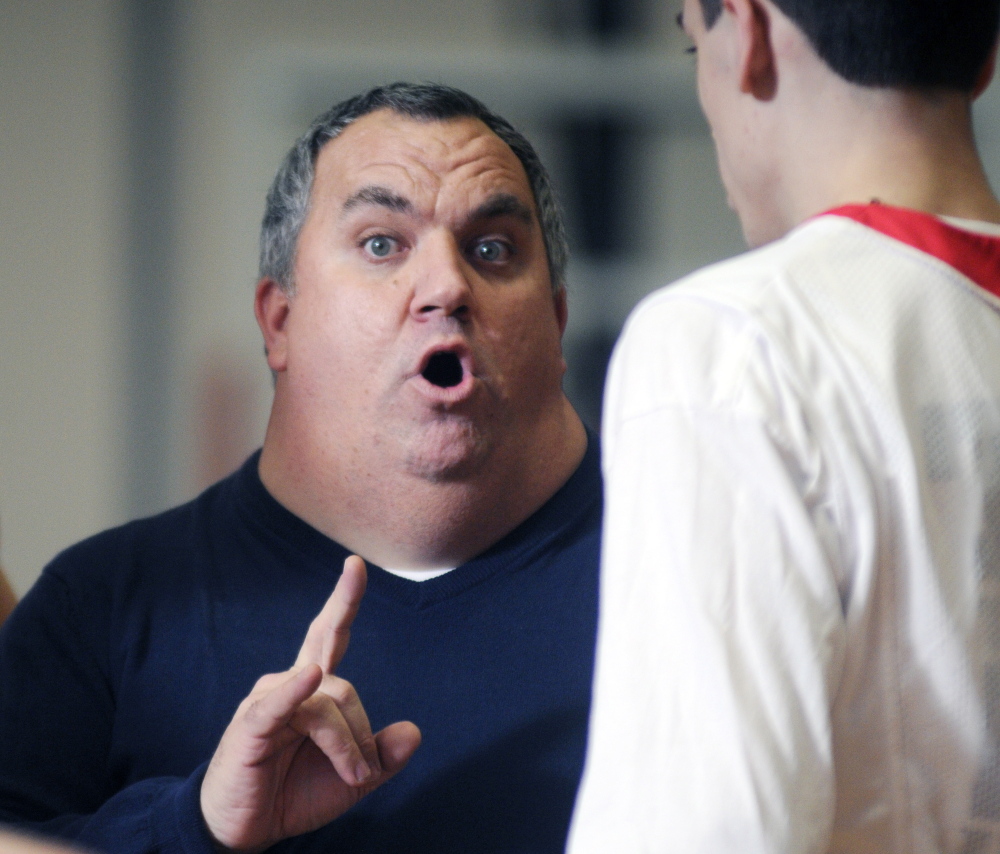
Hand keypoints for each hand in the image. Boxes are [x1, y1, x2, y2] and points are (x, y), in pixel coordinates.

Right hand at [200, 555, 421, 851]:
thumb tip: (414, 732)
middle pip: (341, 678)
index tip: (355, 564)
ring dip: (346, 742)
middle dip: (358, 702)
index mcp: (314, 688)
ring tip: (353, 776)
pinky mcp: (250, 726)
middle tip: (363, 742)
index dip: (344, 600)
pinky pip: (278, 705)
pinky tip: (308, 678)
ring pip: (326, 701)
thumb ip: (382, 755)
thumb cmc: (296, 793)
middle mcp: (291, 684)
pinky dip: (295, 692)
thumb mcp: (352, 777)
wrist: (247, 830)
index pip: (330, 635)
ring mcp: (268, 702)